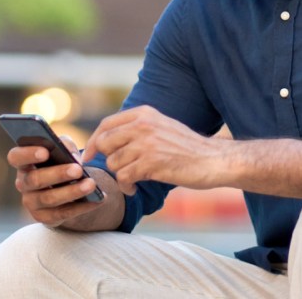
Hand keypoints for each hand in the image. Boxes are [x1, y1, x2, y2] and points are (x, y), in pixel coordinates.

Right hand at [8, 135, 104, 226]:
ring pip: (49, 199)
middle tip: (78, 169)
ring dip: (72, 192)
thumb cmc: (60, 161)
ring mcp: (32, 202)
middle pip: (35, 179)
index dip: (28, 154)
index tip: (45, 152)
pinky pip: (62, 214)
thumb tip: (72, 155)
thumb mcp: (62, 148)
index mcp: (23, 162)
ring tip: (91, 185)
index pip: (16, 157)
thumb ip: (65, 145)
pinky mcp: (44, 218)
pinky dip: (81, 207)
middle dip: (57, 174)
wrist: (65, 187)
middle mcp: (23, 183)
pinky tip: (97, 200)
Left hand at [81, 106, 222, 194]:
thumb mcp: (162, 126)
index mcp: (144, 114)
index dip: (93, 141)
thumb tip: (106, 139)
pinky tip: (135, 188)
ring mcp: (146, 144)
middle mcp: (143, 125)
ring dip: (120, 176)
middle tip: (120, 170)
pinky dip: (126, 187)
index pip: (106, 125)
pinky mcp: (151, 164)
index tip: (87, 155)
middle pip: (105, 144)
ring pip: (113, 162)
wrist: (213, 160)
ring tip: (133, 180)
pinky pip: (123, 177)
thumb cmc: (187, 148)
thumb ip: (137, 128)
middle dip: (109, 160)